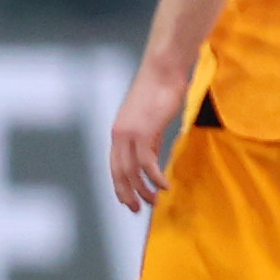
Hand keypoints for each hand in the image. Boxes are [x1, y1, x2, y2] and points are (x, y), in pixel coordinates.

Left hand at [109, 58, 188, 213]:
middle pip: (118, 173)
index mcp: (119, 131)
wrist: (163, 69)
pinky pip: (147, 163)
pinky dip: (155, 178)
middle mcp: (119, 135)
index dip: (120, 185)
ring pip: (131, 171)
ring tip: (154, 202)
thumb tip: (152, 157)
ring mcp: (129, 134)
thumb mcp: (152, 119)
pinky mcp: (143, 132)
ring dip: (143, 190)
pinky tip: (164, 186)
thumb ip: (150, 138)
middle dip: (127, 194)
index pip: (115, 165)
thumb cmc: (161, 88)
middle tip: (136, 210)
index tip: (128, 200)